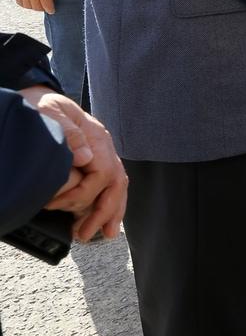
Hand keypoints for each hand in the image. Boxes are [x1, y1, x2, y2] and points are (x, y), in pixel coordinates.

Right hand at [15, 0, 57, 14]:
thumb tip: (50, 2)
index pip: (48, 8)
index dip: (51, 10)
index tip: (51, 10)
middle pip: (38, 9)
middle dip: (43, 8)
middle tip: (44, 4)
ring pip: (29, 7)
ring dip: (34, 5)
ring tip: (36, 1)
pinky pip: (21, 4)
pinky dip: (25, 3)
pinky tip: (29, 0)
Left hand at [26, 91, 126, 241]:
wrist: (38, 100)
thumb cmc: (41, 107)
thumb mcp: (51, 113)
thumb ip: (69, 133)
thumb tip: (84, 157)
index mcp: (97, 137)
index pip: (103, 173)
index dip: (83, 194)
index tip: (58, 206)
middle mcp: (104, 148)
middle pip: (116, 184)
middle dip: (104, 212)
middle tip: (84, 235)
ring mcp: (102, 155)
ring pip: (117, 188)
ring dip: (110, 213)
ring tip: (99, 235)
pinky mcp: (94, 163)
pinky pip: (109, 187)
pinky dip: (108, 206)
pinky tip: (102, 221)